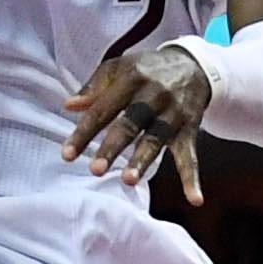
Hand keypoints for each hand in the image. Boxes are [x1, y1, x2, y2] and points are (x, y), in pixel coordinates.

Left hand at [61, 39, 214, 198]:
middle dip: (113, 147)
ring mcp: (173, 113)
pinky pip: (191, 156)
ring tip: (128, 180)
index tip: (67, 155)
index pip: (103, 109)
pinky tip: (194, 199)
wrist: (193, 64)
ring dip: (143, 161)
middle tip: (96, 169)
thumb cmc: (146, 71)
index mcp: (131, 78)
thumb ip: (94, 87)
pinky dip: (192, 178)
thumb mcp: (120, 68)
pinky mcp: (190, 129)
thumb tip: (69, 106)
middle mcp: (154, 95)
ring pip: (156, 140)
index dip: (84, 133)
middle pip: (130, 124)